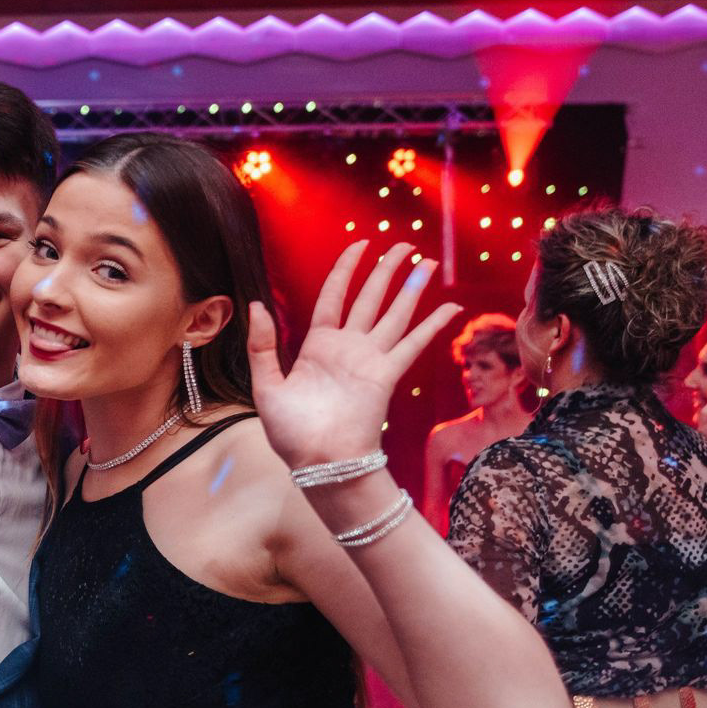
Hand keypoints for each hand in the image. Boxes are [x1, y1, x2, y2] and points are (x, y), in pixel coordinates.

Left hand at [247, 241, 461, 467]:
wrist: (319, 462)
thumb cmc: (291, 432)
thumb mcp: (266, 385)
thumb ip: (262, 345)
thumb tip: (256, 304)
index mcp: (317, 346)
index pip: (333, 296)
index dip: (346, 270)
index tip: (360, 245)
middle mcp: (347, 348)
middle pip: (370, 298)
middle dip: (386, 270)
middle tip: (405, 245)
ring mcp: (369, 360)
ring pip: (394, 313)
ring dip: (412, 288)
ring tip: (427, 261)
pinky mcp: (387, 375)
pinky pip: (412, 343)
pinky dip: (432, 325)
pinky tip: (450, 306)